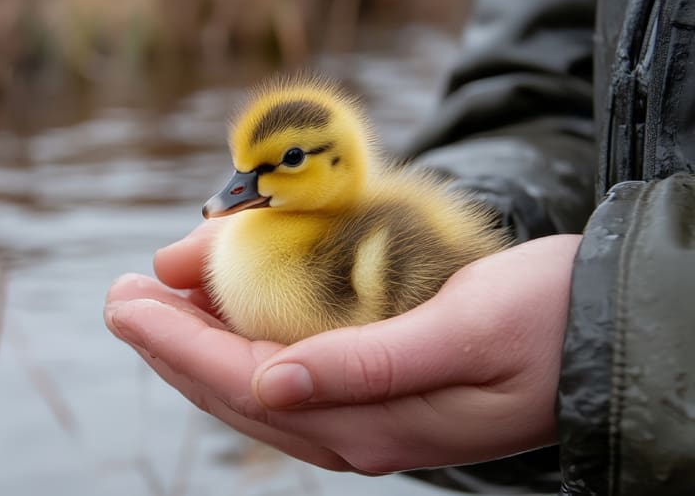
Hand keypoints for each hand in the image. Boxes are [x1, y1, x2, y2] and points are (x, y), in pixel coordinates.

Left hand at [104, 221, 580, 472]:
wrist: (603, 334)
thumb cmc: (544, 320)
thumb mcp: (460, 332)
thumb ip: (363, 366)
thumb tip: (266, 385)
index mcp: (372, 420)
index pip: (243, 380)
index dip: (178, 340)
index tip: (129, 301)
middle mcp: (357, 430)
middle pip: (236, 389)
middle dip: (172, 343)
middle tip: (124, 297)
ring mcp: (365, 418)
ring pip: (256, 386)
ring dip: (200, 345)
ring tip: (156, 304)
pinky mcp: (378, 397)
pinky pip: (290, 378)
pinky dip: (246, 347)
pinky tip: (226, 326)